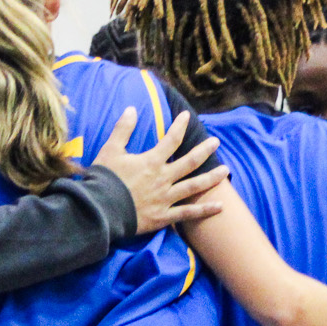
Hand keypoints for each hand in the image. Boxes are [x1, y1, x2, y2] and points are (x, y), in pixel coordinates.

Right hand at [92, 108, 227, 234]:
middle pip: (190, 161)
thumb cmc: (104, 180)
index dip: (180, 126)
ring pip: (194, 186)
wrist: (101, 210)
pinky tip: (220, 207)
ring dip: (212, 177)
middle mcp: (163, 178)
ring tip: (226, 170)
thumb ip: (123, 129)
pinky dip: (205, 210)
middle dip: (204, 150)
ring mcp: (166, 198)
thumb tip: (131, 109)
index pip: (171, 140)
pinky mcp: (164, 216)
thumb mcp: (110, 150)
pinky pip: (188, 213)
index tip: (187, 116)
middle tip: (216, 141)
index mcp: (152, 162)